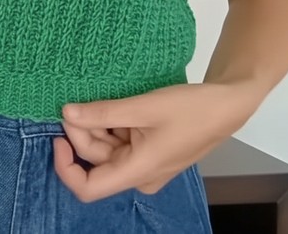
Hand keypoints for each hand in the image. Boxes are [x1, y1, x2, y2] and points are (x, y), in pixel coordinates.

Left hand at [53, 82, 262, 202]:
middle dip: (84, 131)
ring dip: (99, 125)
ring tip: (108, 100)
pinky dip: (114, 125)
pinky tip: (118, 107)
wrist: (228, 105)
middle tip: (82, 101)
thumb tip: (66, 114)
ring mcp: (145, 165)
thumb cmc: (191, 108)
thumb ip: (102, 112)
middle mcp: (139, 176)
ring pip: (107, 149)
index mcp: (138, 172)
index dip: (65, 166)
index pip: (87, 188)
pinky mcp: (149, 153)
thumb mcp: (142, 106)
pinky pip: (121, 143)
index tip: (59, 136)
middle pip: (95, 160)